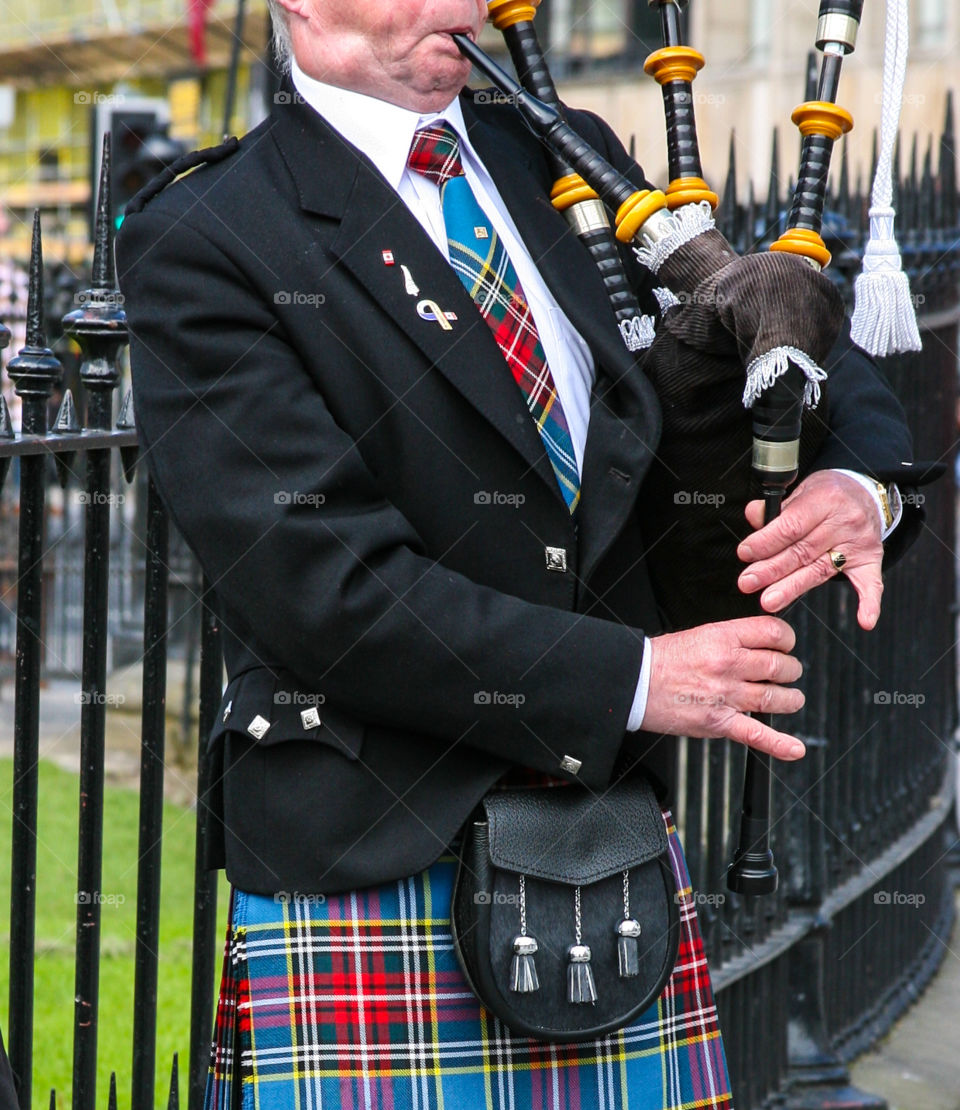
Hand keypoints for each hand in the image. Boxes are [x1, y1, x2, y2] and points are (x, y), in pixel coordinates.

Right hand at [641, 617, 805, 759]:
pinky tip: (794, 749)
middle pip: (780, 666)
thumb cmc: (661, 659)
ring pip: (775, 698)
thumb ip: (732, 639)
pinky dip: (778, 744)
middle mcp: (727, 664)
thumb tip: (759, 645)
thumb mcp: (700, 634)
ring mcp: (724, 695)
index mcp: (723, 637)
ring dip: (790, 700)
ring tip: (790, 699)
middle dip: (791, 670)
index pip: (773, 632)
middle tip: (788, 673)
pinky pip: (755, 734)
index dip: (787, 639)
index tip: (785, 645)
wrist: (634, 682)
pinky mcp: (718, 722)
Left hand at [736, 471, 883, 629]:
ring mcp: (859, 543)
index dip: (766, 542)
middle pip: (803, 551)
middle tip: (748, 582)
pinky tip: (865, 620)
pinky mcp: (870, 560)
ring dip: (793, 588)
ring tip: (769, 601)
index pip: (792, 526)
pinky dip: (870, 603)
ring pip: (821, 570)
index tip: (746, 554)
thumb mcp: (800, 489)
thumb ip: (777, 507)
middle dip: (771, 570)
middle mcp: (845, 522)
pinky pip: (872, 584)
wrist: (865, 492)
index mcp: (826, 499)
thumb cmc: (826, 493)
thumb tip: (754, 515)